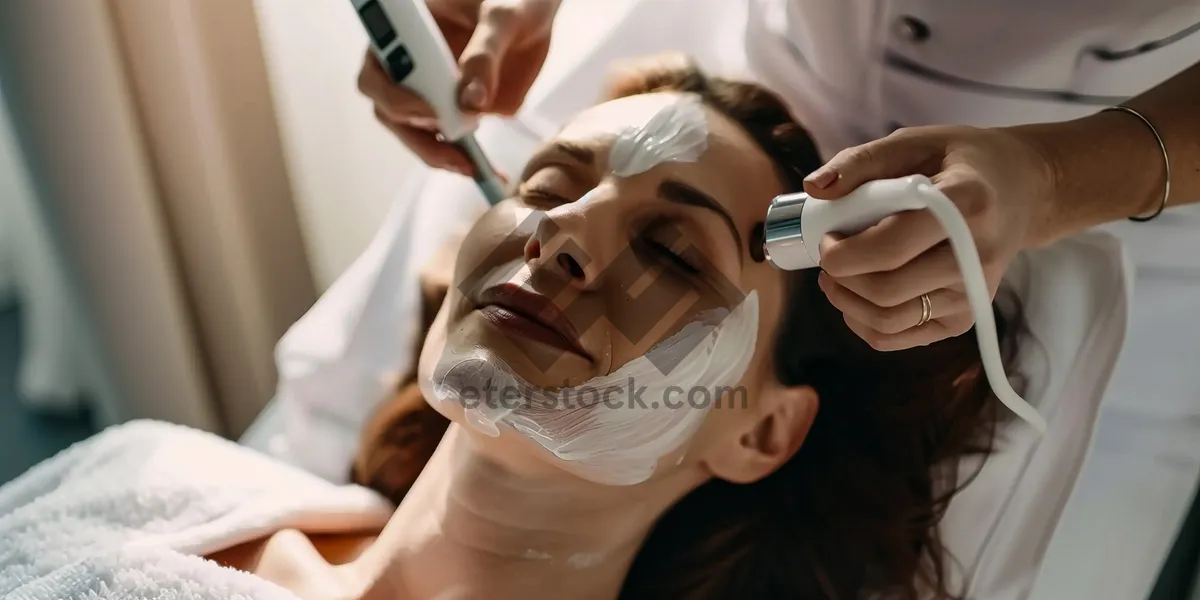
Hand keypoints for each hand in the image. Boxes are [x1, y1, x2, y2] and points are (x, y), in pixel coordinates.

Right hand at [356, 0, 558, 173]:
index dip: (394, 96)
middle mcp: (410, 67)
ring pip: (416, 134)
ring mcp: (432, 93)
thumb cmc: (512, 0)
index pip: (376, 71)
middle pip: (390, 111)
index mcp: (404, 35)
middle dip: (419, 135)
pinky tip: (490, 173)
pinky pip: (452, 143)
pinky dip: (466, 162)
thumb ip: (485, 55)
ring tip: (473, 166)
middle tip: (457, 151)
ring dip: (440, 155)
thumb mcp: (501, 17)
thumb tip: (471, 103)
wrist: (537, 12)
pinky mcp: (459, 112)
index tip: (431, 110)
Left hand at [803, 125, 1055, 350]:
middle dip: (839, 276)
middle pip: (885, 289)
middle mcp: (976, 257)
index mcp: (966, 205)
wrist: (1020, 190)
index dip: (844, 250)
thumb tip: (815, 188)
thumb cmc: (958, 163)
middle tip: (828, 254)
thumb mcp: (915, 142)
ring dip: (846, 301)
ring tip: (836, 275)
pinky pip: (896, 336)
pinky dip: (862, 321)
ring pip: (886, 319)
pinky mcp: (964, 318)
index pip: (892, 247)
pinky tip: (855, 296)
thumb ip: (862, 161)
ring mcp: (972, 294)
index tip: (826, 235)